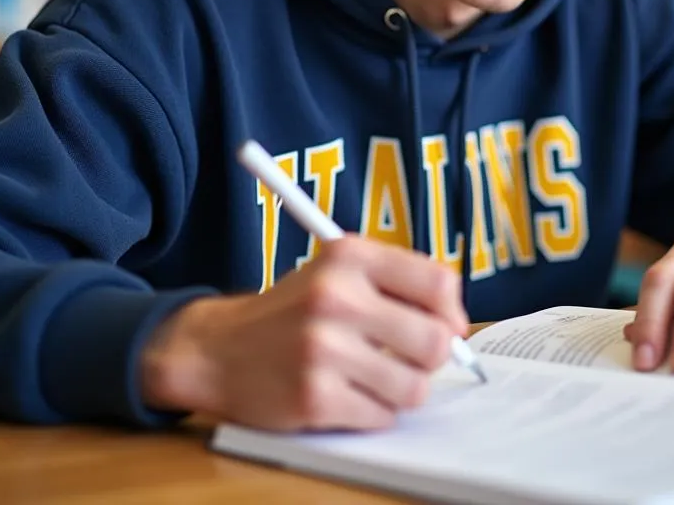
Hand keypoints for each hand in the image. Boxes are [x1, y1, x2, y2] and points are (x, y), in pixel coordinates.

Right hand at [140, 236, 467, 431]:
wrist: (217, 348)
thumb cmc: (291, 311)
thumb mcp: (338, 271)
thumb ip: (396, 284)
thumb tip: (456, 325)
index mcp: (349, 256)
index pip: (437, 281)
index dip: (452, 310)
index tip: (449, 325)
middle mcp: (337, 297)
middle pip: (435, 340)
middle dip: (432, 357)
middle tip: (412, 358)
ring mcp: (324, 349)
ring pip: (414, 387)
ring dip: (401, 389)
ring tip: (374, 377)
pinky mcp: (314, 396)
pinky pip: (381, 416)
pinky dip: (373, 412)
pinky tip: (347, 395)